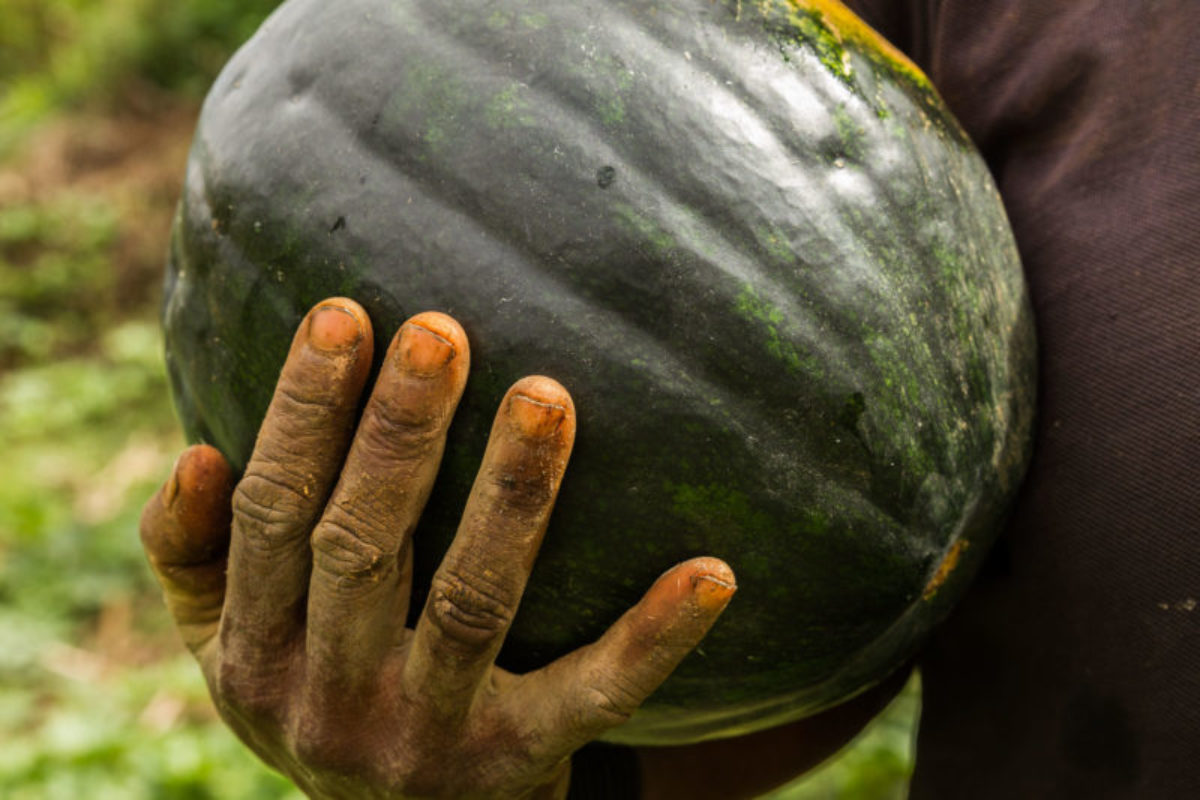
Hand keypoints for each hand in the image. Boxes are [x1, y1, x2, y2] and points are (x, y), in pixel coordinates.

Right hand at [140, 297, 735, 798]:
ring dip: (511, 497)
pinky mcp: (524, 759)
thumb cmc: (323, 691)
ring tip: (547, 395)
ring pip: (474, 602)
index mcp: (255, 656)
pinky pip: (596, 695)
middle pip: (363, 548)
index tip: (344, 314)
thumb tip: (197, 455)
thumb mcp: (236, 644)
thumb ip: (193, 560)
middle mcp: (332, 702)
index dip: (301, 416)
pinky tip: (712, 572)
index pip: (271, 516)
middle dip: (398, 436)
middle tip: (443, 329)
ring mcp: (432, 736)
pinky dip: (653, 636)